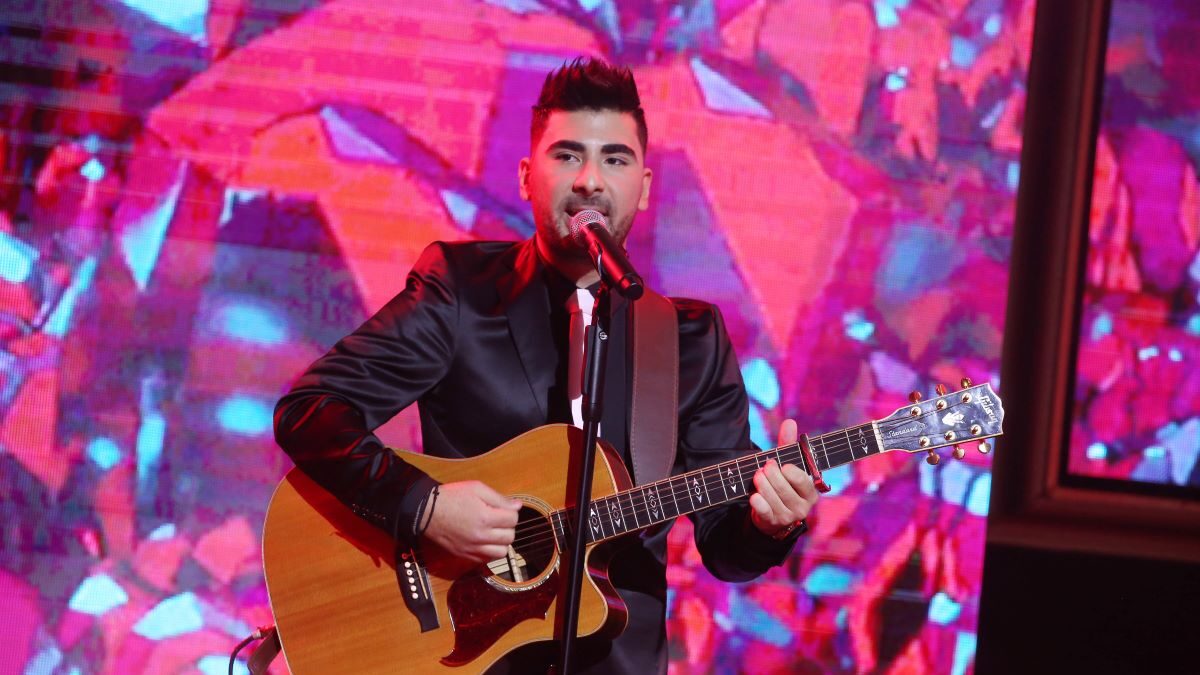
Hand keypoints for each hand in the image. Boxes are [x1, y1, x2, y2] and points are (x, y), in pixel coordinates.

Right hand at [421, 481, 521, 563]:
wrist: (426, 512)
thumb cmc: (451, 497)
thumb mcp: (476, 488)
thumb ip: (499, 498)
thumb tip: (517, 506)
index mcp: (485, 518)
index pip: (513, 519)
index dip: (511, 511)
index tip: (504, 508)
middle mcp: (480, 536)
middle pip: (509, 537)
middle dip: (508, 526)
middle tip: (499, 519)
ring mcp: (472, 549)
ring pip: (501, 552)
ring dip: (501, 542)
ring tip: (494, 532)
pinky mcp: (465, 556)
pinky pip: (486, 560)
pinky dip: (490, 551)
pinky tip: (484, 540)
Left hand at [748, 418, 818, 537]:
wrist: (772, 513)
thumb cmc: (782, 483)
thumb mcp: (786, 464)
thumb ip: (787, 444)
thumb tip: (790, 422)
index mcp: (811, 491)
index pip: (803, 480)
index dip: (790, 472)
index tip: (782, 464)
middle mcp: (803, 506)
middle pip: (784, 488)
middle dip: (771, 475)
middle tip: (764, 467)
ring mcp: (788, 516)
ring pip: (772, 497)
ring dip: (762, 484)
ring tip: (757, 476)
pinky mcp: (773, 522)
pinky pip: (764, 511)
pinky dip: (758, 502)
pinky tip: (754, 496)